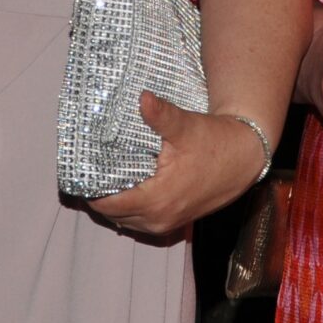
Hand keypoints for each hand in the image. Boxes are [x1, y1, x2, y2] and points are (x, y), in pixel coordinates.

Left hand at [86, 91, 266, 236]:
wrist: (243, 158)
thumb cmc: (214, 142)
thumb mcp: (185, 126)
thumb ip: (161, 115)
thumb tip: (143, 98)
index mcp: (156, 199)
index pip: (108, 204)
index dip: (89, 189)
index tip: (78, 170)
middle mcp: (158, 219)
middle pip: (112, 213)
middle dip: (98, 194)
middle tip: (87, 169)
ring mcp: (166, 224)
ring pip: (125, 220)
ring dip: (113, 203)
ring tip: (103, 177)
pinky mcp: (174, 222)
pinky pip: (139, 221)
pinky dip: (129, 208)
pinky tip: (126, 186)